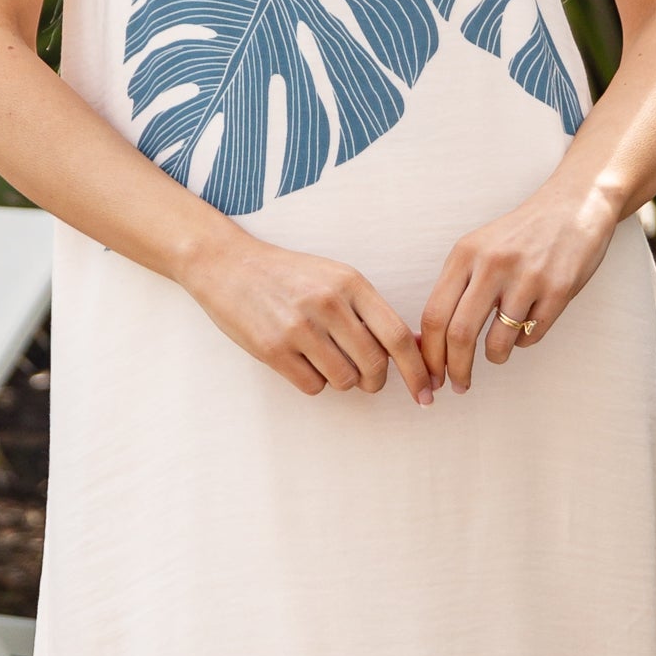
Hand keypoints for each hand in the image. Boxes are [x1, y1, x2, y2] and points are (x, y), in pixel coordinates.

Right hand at [182, 228, 433, 399]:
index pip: (397, 336)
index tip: (427, 390)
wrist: (228, 265)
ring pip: (345, 381)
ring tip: (327, 361)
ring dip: (343, 381)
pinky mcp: (273, 349)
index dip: (417, 369)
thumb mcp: (336, 279)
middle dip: (377, 381)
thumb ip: (371, 311)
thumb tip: (414, 346)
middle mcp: (328, 304)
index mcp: (350, 283)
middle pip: (374, 365)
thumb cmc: (289, 276)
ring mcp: (299, 328)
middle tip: (368, 379)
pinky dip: (314, 382)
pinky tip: (303, 362)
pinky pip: (313, 386)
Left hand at [421, 179, 622, 392]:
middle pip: (459, 334)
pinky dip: (524, 341)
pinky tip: (528, 324)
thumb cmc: (521, 235)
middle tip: (458, 385)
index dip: (429, 354)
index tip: (430, 374)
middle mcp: (492, 265)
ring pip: (498, 343)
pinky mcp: (559, 290)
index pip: (434, 315)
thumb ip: (456, 287)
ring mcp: (527, 278)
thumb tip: (429, 341)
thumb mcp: (479, 248)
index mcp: (465, 254)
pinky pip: (531, 336)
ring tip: (498, 352)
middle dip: (456, 369)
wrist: (574, 205)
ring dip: (495, 357)